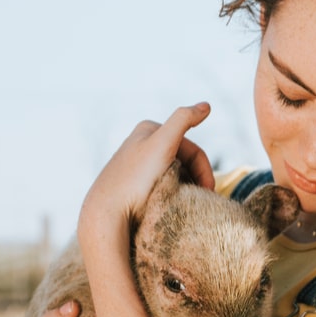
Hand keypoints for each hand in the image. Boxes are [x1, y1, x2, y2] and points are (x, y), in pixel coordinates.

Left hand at [78, 103, 214, 243]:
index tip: (208, 191)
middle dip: (195, 179)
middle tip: (200, 200)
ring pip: (175, 174)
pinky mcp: (134, 184)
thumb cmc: (136, 179)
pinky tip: (170, 205)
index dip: (205, 170)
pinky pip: (162, 186)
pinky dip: (173, 195)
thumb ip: (184, 120)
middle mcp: (142, 144)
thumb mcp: (163, 144)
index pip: (192, 149)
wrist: (107, 211)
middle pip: (184, 161)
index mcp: (149, 130)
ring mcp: (138, 165)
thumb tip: (206, 105)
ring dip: (186, 188)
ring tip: (185, 203)